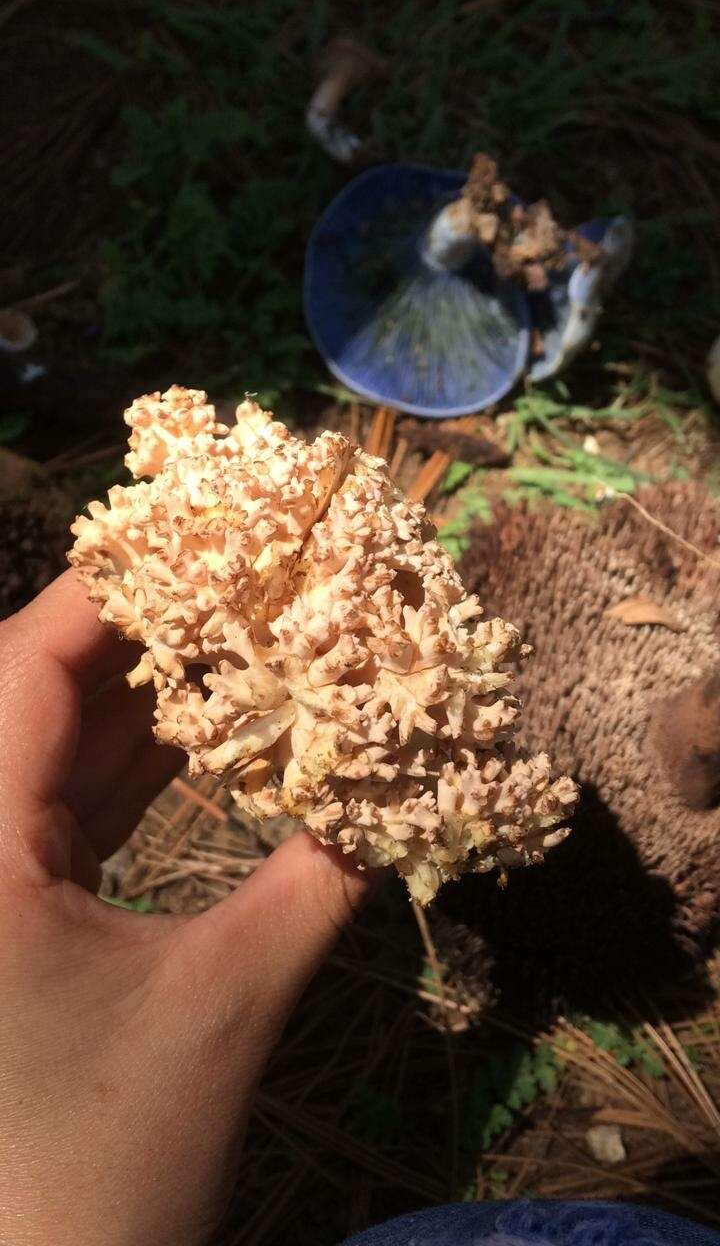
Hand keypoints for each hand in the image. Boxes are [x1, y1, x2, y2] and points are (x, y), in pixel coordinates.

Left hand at [0, 572, 369, 1245]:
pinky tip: (206, 735)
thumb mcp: (223, 1008)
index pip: (26, 671)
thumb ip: (312, 884)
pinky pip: (63, 806)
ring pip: (53, 749)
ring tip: (241, 643)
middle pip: (37, 695)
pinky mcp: (6, 912)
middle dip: (143, 636)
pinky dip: (132, 767)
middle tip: (242, 585)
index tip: (204, 540)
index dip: (114, 591)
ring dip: (145, 700)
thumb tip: (403, 795)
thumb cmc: (109, 1161)